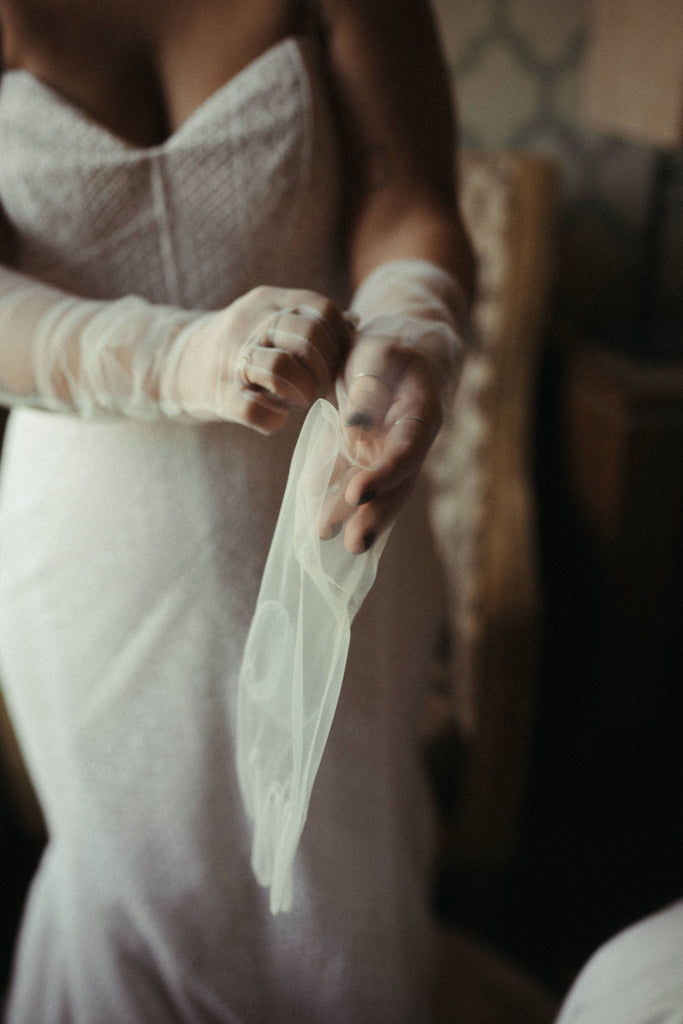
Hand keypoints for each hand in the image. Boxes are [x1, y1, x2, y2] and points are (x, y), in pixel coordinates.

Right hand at [162, 286, 350, 432]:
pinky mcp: (218, 395)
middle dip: (324, 368)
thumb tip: (354, 325)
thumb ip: (312, 321)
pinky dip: (273, 419)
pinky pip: (253, 410)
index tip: (336, 362)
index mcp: (270, 301)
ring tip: (299, 399)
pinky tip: (275, 417)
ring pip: (280, 368)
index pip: (322, 309)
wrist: (173, 360)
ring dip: (301, 392)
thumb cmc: (240, 344)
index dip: (340, 340)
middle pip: (307, 335)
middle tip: (318, 385)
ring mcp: (232, 359)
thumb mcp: (271, 319)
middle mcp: (251, 324)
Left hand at [325, 330, 443, 554]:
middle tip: (353, 544)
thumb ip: (368, 392)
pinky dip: (333, 498)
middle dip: (375, 515)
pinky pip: (350, 481)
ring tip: (325, 536)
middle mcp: (407, 443)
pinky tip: (315, 518)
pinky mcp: (365, 456)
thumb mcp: (380, 355)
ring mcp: (387, 453)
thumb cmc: (392, 347)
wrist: (399, 348)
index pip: (408, 451)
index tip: (357, 493)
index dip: (385, 475)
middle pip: (397, 485)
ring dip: (352, 516)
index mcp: (422, 416)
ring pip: (374, 491)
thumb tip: (354, 430)